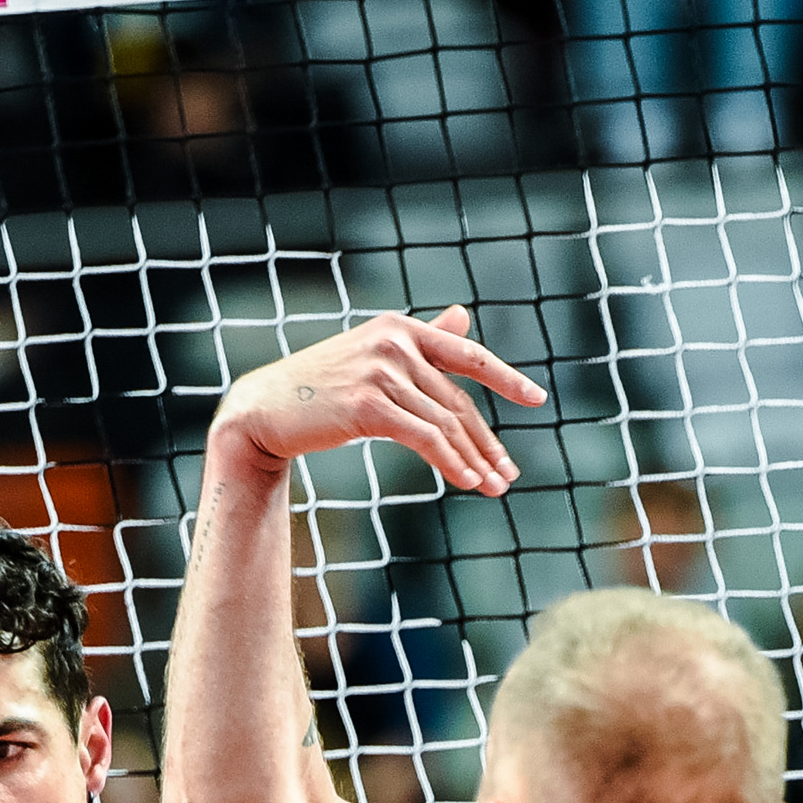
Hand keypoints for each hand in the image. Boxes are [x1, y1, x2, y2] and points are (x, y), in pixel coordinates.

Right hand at [210, 305, 545, 496]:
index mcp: (400, 328)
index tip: (537, 400)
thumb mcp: (374, 355)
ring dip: (474, 460)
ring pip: (445, 424)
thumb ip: (422, 340)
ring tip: (493, 488)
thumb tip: (462, 315)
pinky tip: (467, 482)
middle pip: (458, 402)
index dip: (506, 379)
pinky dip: (451, 462)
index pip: (467, 355)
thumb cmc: (320, 387)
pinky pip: (426, 438)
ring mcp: (381, 371)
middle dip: (488, 443)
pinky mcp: (369, 404)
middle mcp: (394, 342)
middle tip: (509, 476)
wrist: (265, 410)